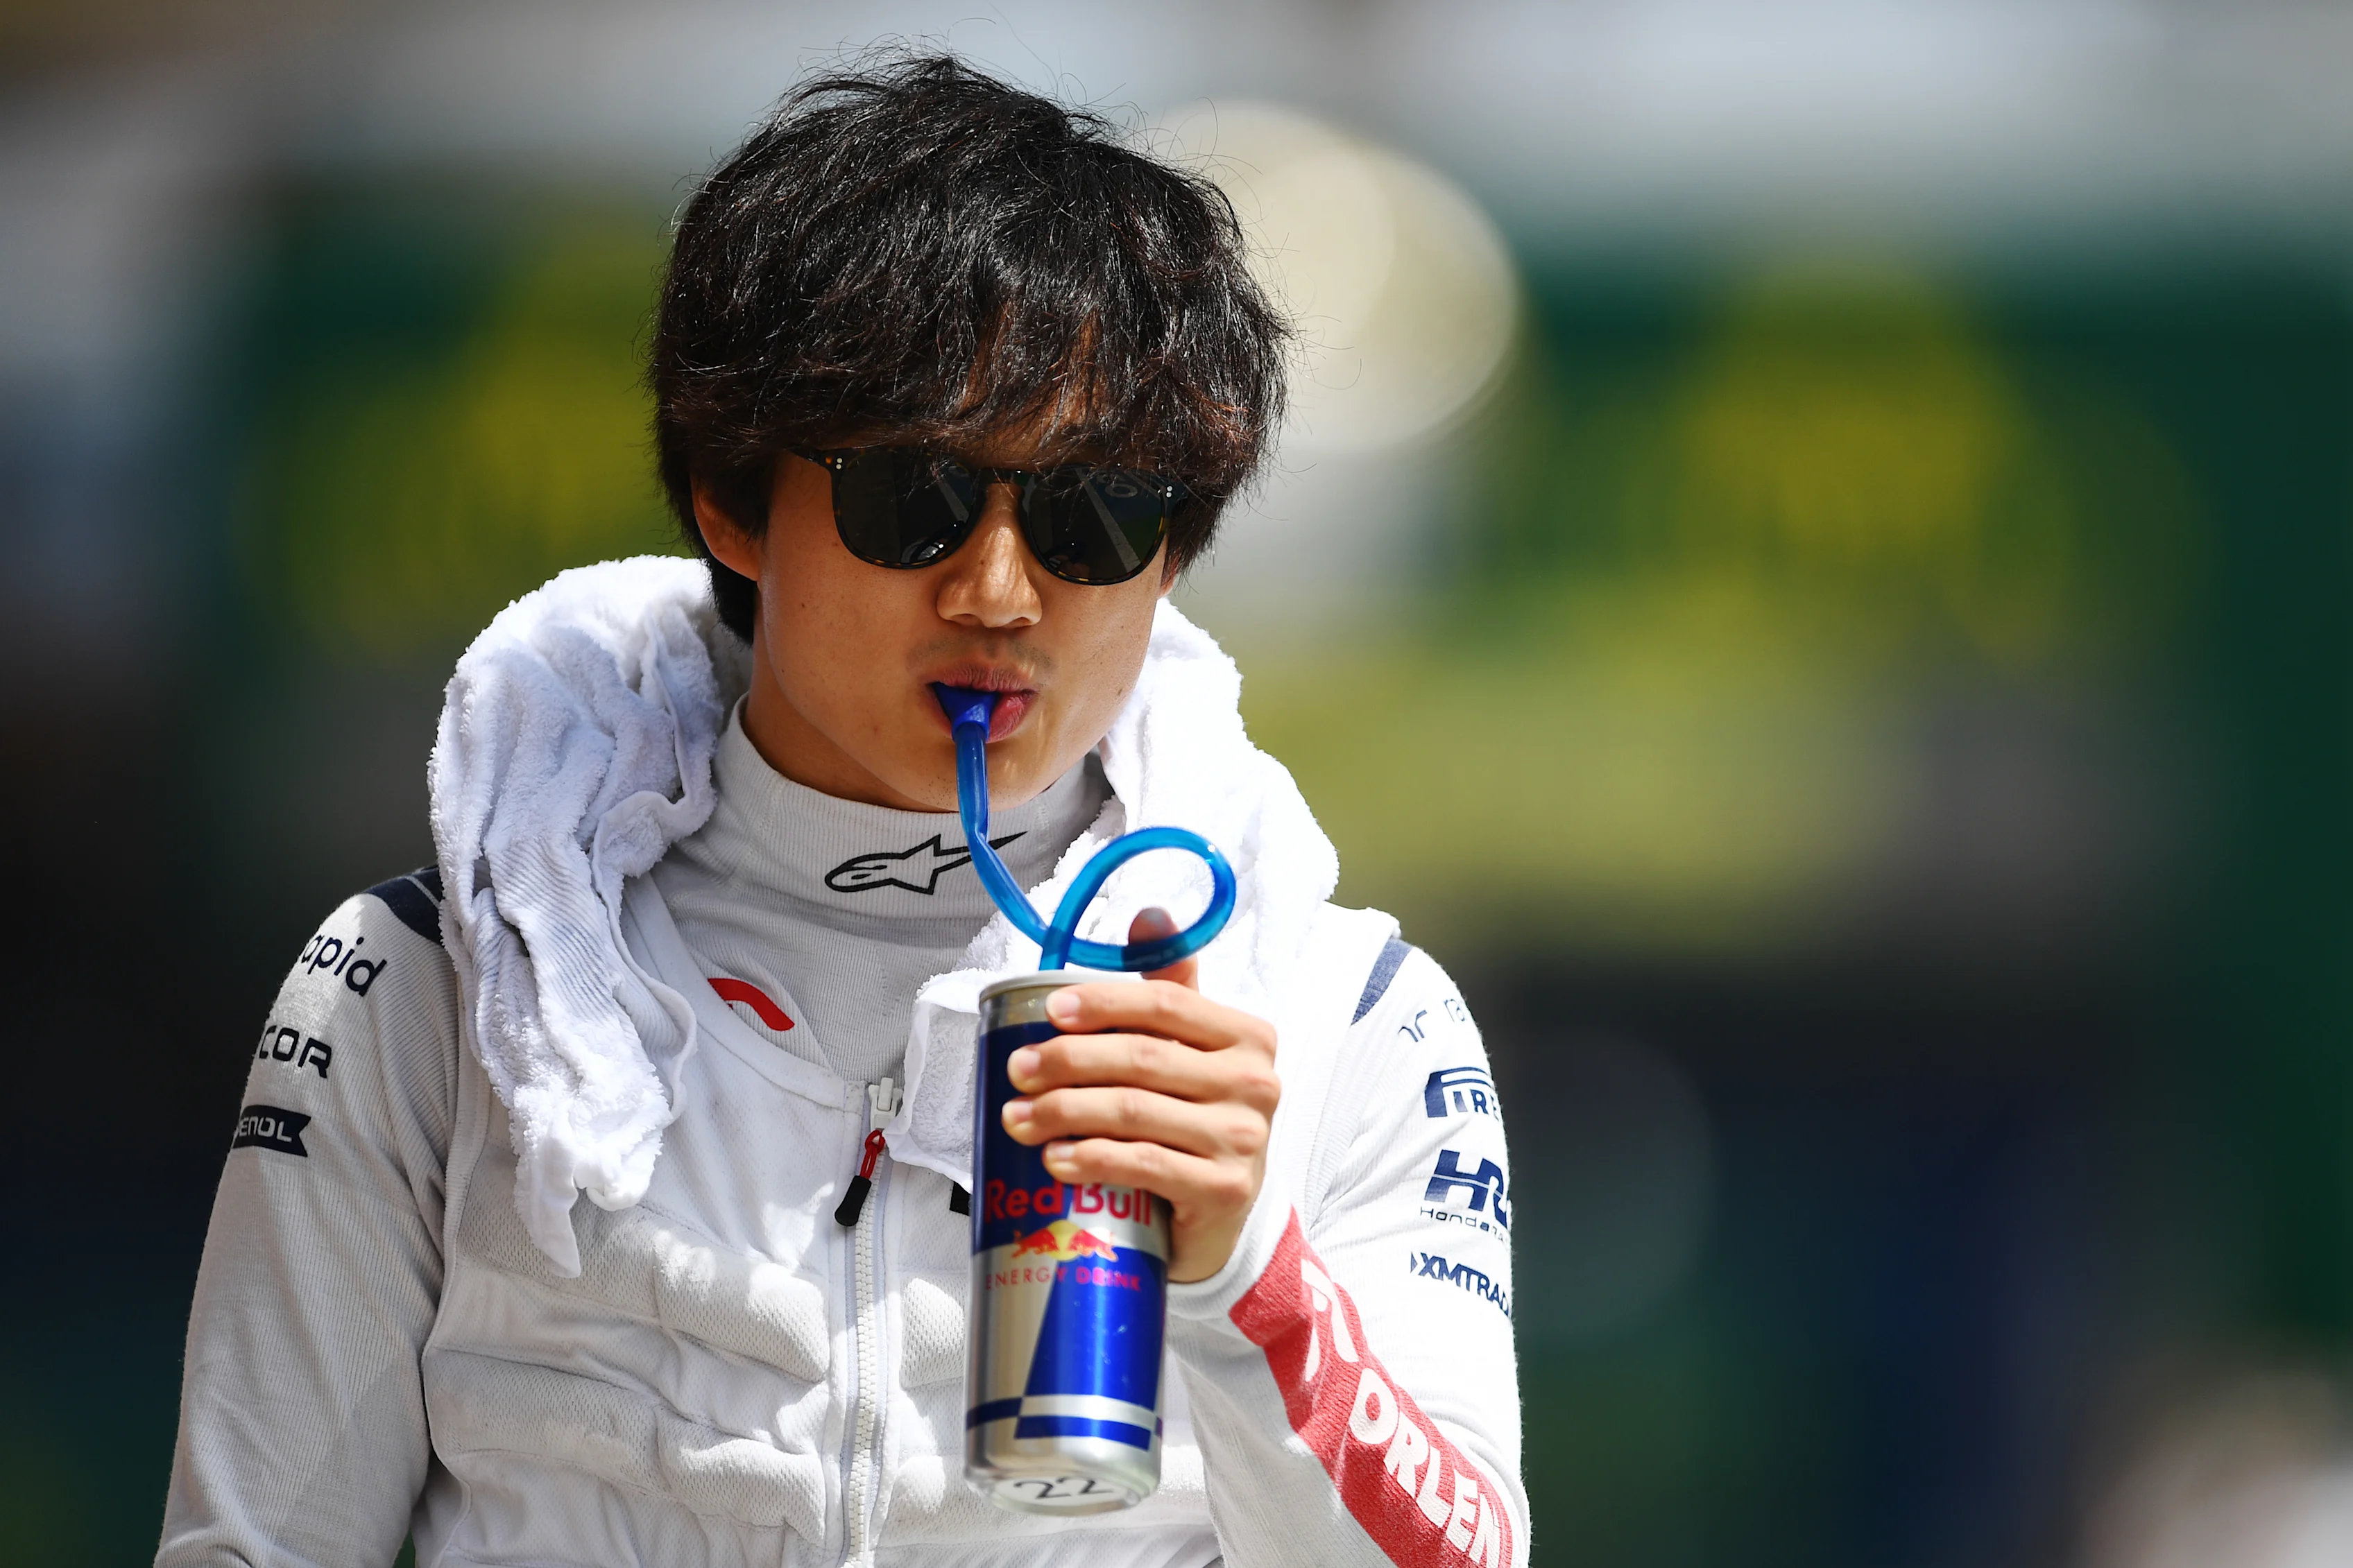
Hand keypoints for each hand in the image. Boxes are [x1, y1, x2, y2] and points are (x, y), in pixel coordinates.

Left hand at [1000, 908, 1280, 1281]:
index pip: (1167, 1004)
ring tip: (1017, 1117)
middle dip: (1068, 1060)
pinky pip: (1145, 1165)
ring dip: (1063, 1111)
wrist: (1225, 1218)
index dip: (1103, 1002)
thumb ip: (1171, 990)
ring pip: (1135, 1111)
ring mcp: (1245, 1139)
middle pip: (1142, 1057)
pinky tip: (1054, 1158)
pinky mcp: (1226, 1191)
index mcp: (1247, 1036)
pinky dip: (1091, 1158)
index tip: (1048, 1012)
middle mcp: (1256, 1083)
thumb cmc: (1196, 1121)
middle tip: (1017, 1070)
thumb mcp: (1190, 1055)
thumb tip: (1150, 914)